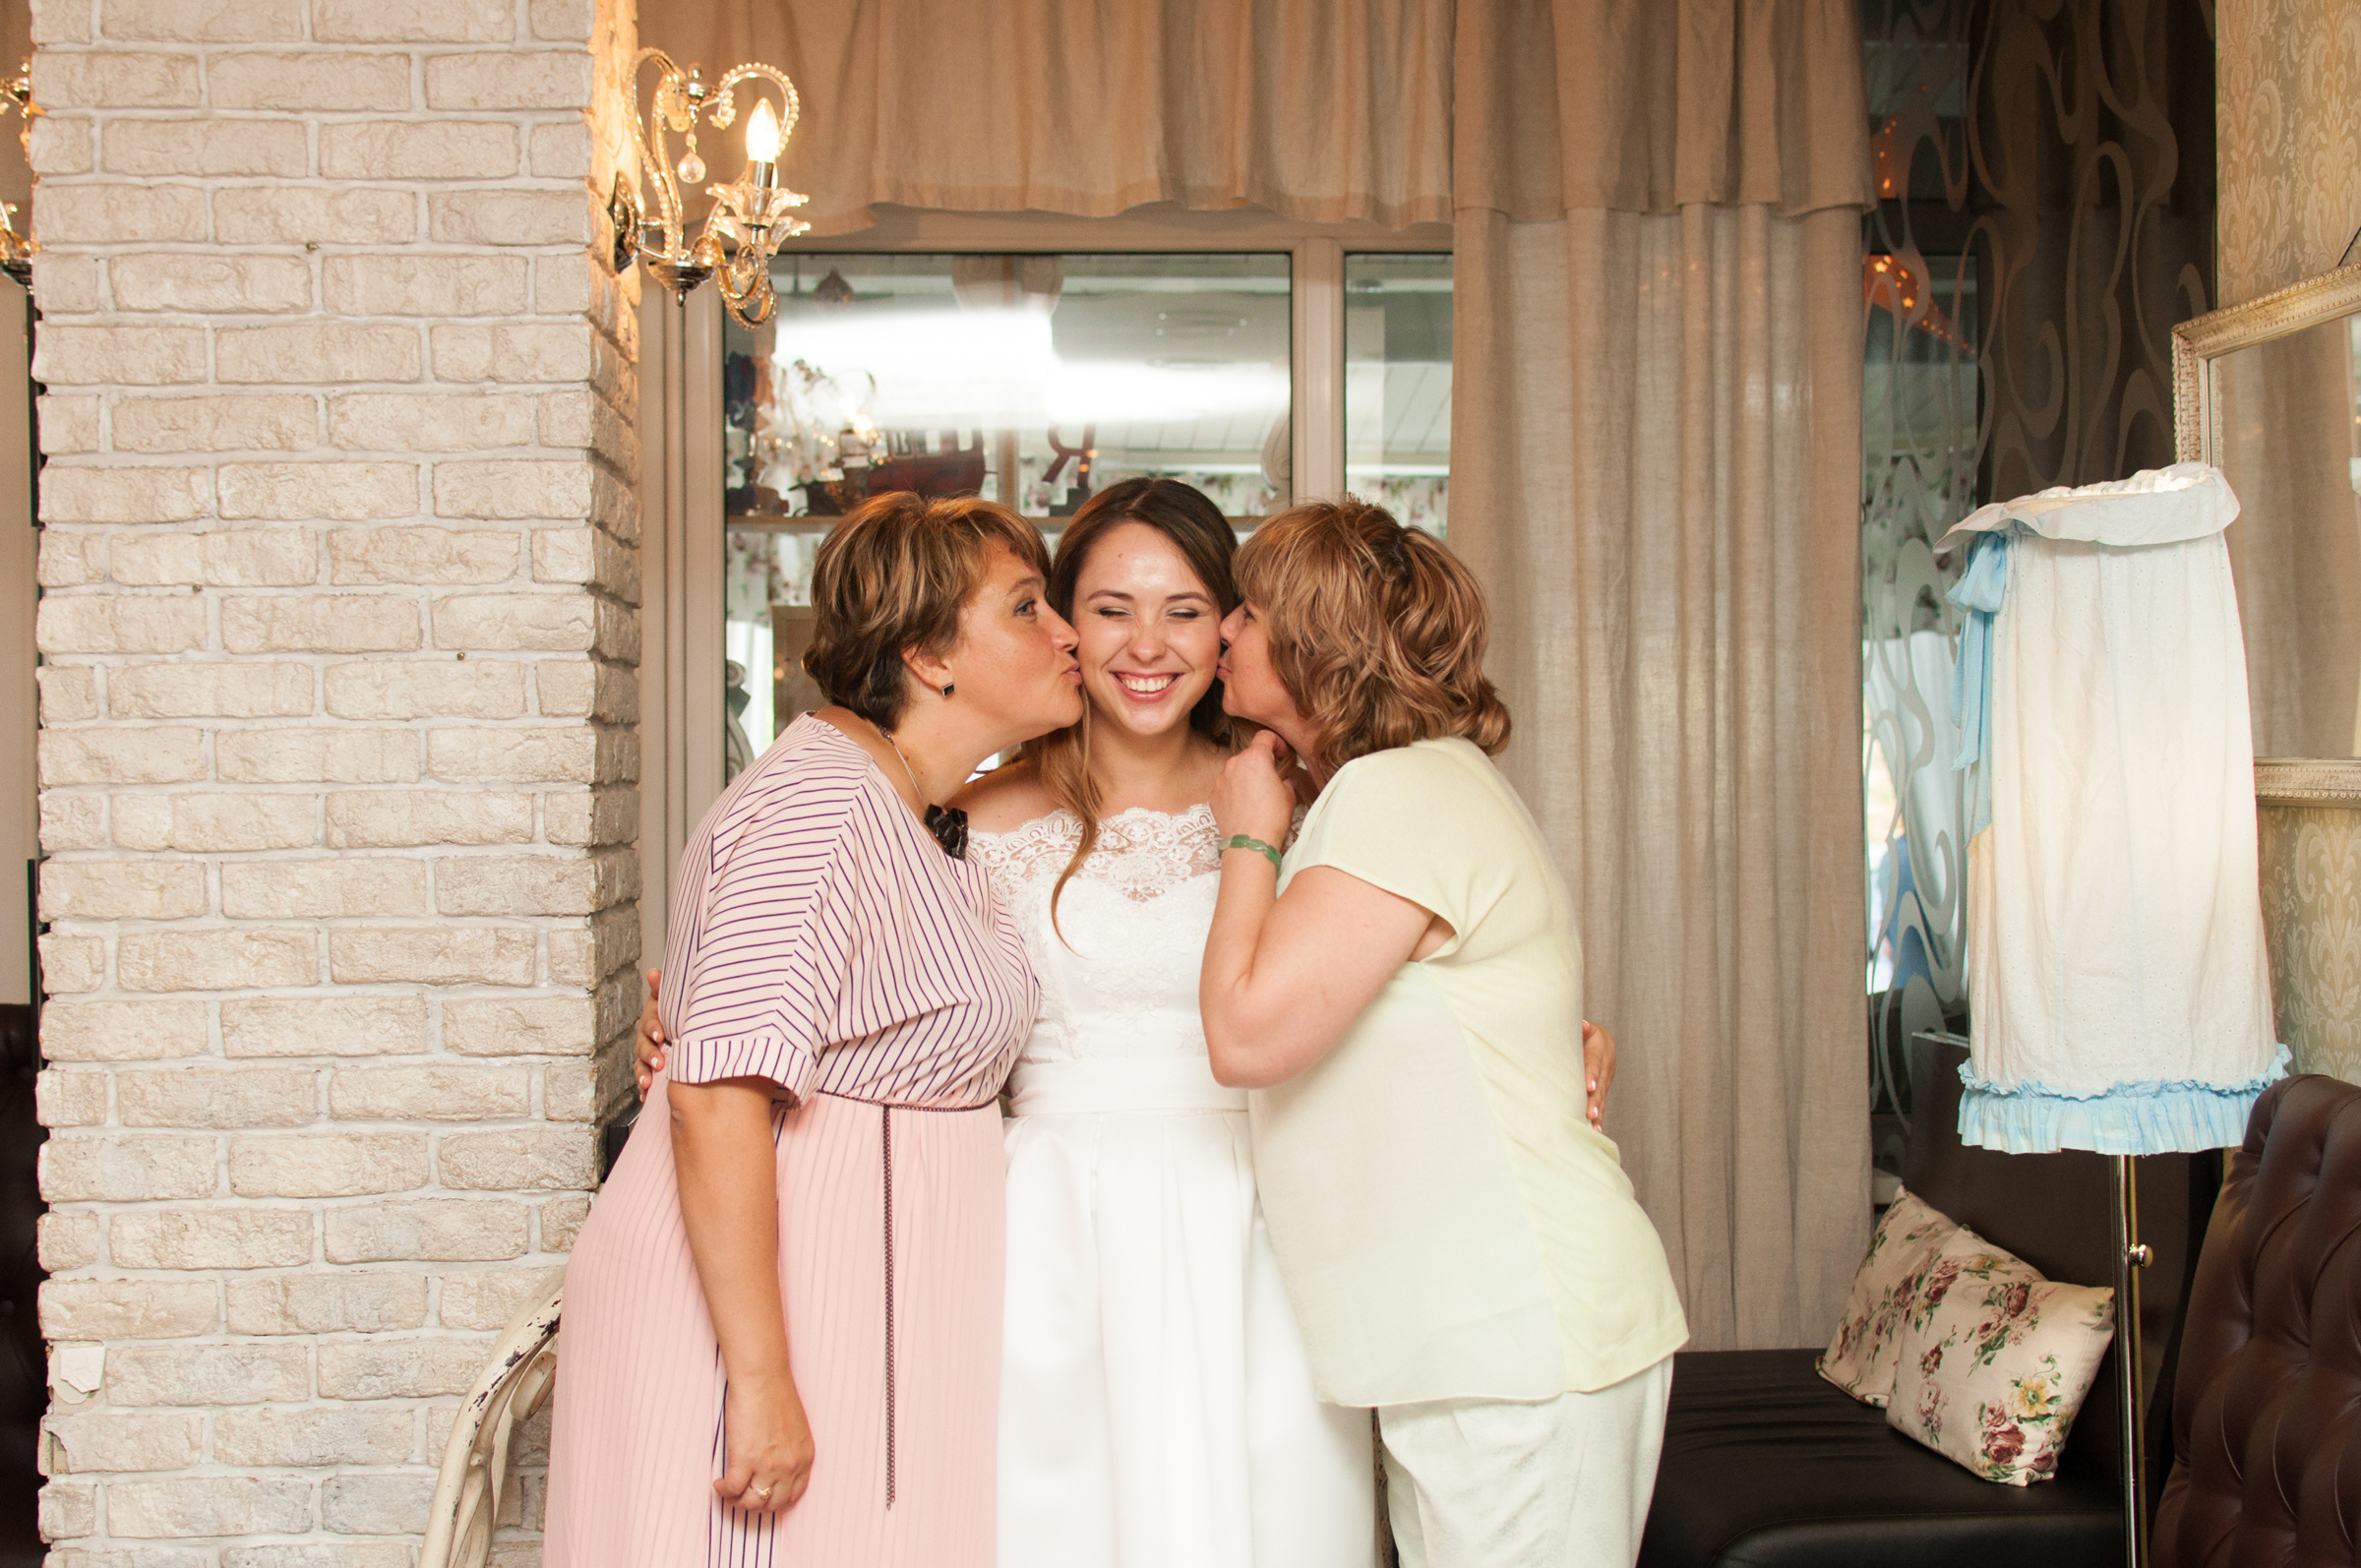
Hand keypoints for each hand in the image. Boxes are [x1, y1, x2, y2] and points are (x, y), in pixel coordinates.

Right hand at [635, 968, 665, 1093]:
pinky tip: (646, 1097)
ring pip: (641, 1066)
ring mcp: (647, 1057)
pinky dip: (644, 1091)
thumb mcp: (673, 1002)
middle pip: (643, 1046)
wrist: (683, 1032)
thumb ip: (663, 990)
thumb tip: (653, 972)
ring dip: (643, 1074)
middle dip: (650, 1054)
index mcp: (653, 1021)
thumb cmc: (677, 1016)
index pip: (649, 1024)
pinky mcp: (650, 1073)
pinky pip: (644, 1082)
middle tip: (659, 1061)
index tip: (661, 1035)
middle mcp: (647, 1039)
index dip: (653, 1029)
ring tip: (648, 1083)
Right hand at [715, 1368, 813, 1513]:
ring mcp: (768, 1466)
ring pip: (751, 1502)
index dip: (776, 1501)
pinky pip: (732, 1489)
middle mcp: (789, 1466)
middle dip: (756, 1504)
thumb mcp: (796, 1428)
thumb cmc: (775, 1394)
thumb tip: (775, 1464)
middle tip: (743, 1497)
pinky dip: (723, 1490)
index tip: (764, 1497)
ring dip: (737, 1500)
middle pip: (773, 1504)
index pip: (793, 1494)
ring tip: (728, 1490)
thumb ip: (790, 1450)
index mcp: (804, 1457)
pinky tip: (718, 1483)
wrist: (762, 1379)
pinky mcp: (745, 1460)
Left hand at [1211, 730, 1295, 851]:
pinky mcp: (1213, 795)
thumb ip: (1285, 782)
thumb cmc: (1271, 820)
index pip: (1264, 736)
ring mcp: (1221, 779)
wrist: (1249, 843)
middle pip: (1249, 754)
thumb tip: (1284, 782)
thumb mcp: (1288, 797)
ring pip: (1235, 770)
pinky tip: (1243, 806)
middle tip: (1271, 778)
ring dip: (1246, 777)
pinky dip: (1234, 791)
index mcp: (1255, 758)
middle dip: (1260, 763)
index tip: (1280, 753)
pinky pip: (1225, 786)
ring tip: (1256, 796)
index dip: (1276, 742)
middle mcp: (1235, 764)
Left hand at [1581, 1020, 1616, 1131]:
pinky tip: (1596, 1131)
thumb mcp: (1585, 1028)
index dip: (1592, 1075)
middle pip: (1600, 1085)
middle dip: (1595, 1100)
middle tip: (1590, 1114)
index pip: (1595, 1063)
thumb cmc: (1586, 1033)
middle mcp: (1605, 1068)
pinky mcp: (1603, 1090)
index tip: (1589, 1087)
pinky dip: (1599, 1118)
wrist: (1602, 1040)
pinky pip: (1601, 1104)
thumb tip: (1582, 1025)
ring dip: (1598, 1112)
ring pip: (1602, 1097)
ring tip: (1593, 1125)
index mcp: (1599, 1050)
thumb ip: (1582, 1028)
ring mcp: (1605, 1080)